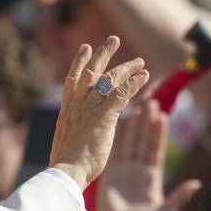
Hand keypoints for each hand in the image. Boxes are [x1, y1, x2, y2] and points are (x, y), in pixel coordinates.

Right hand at [50, 36, 149, 188]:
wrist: (67, 171)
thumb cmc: (66, 165)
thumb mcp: (66, 140)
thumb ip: (73, 129)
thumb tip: (73, 131)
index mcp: (67, 109)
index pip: (73, 79)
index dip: (80, 62)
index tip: (86, 47)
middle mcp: (77, 103)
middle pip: (92, 71)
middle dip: (104, 53)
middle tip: (114, 39)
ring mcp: (90, 108)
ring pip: (110, 80)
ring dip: (127, 68)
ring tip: (140, 61)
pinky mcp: (104, 116)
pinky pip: (122, 94)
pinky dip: (134, 83)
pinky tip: (145, 76)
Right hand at [98, 99, 199, 210]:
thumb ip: (180, 198)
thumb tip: (197, 184)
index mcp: (152, 176)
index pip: (156, 150)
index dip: (159, 134)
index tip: (163, 116)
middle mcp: (139, 169)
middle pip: (143, 141)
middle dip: (147, 123)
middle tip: (151, 103)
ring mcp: (124, 169)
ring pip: (129, 143)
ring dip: (133, 126)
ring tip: (136, 107)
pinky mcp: (110, 172)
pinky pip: (113, 151)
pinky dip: (115, 137)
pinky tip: (117, 122)